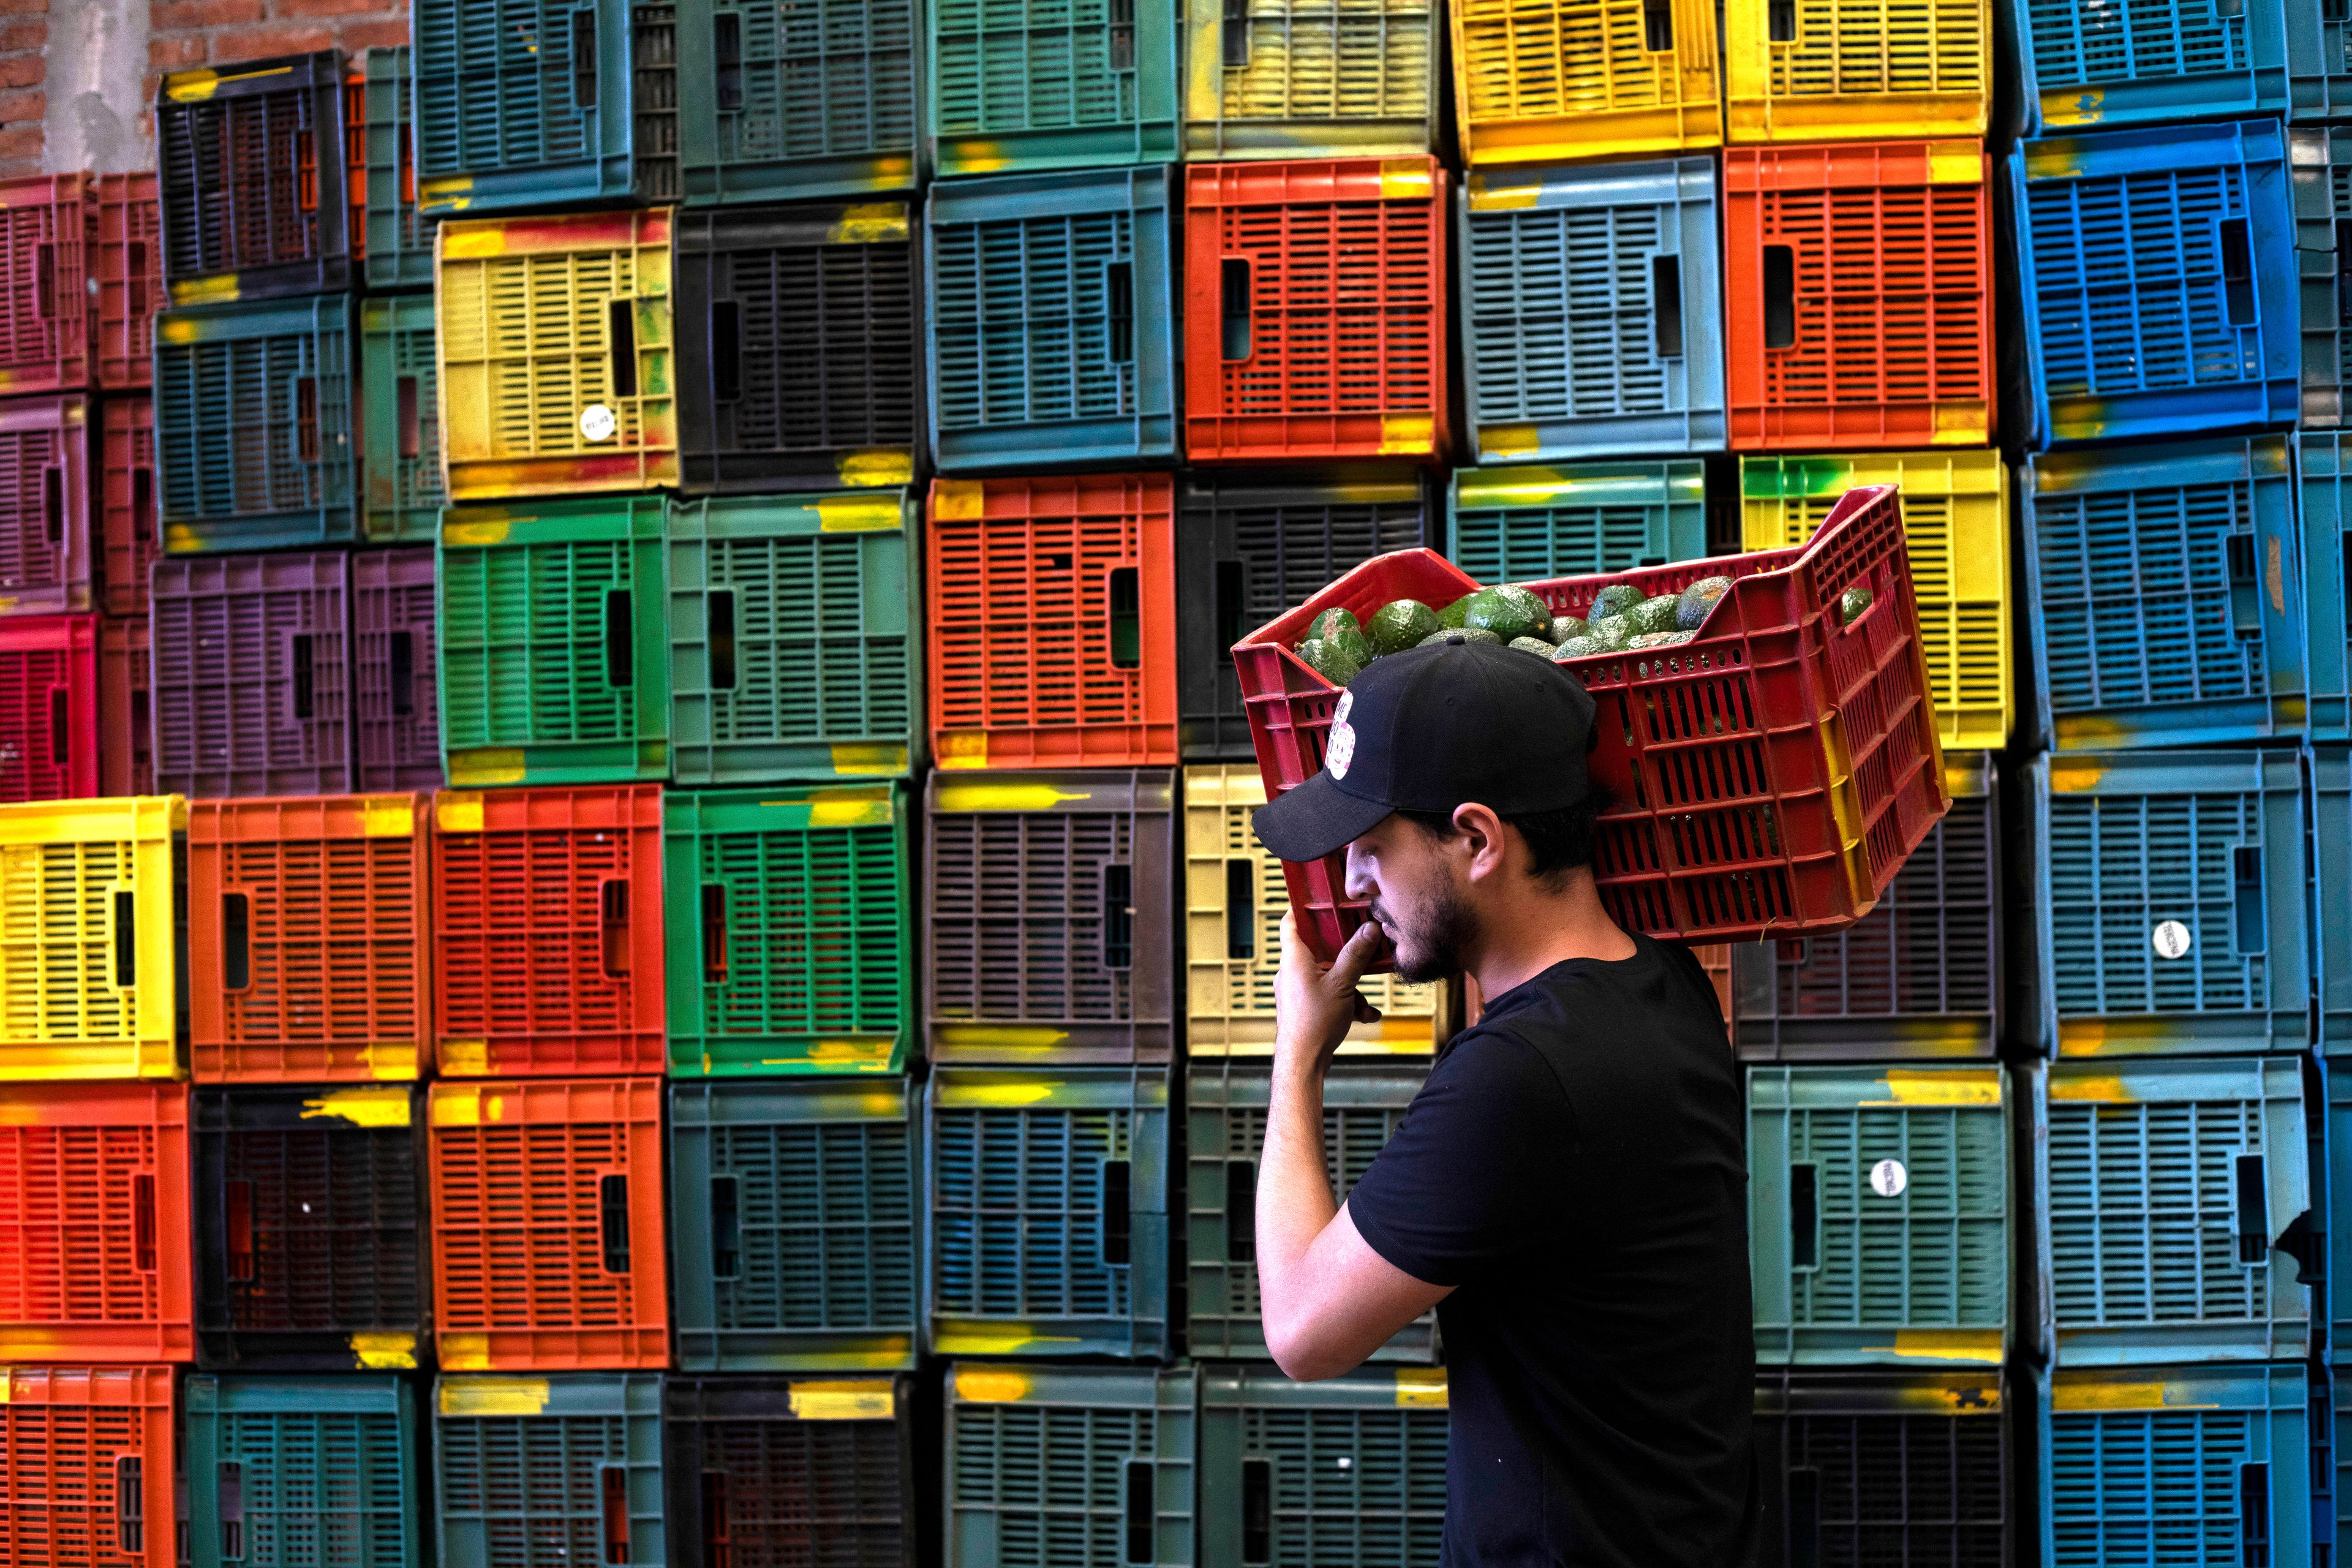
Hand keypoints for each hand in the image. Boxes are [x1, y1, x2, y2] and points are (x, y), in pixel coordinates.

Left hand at [1273, 913, 1383, 1080]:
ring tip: (1365, 1003)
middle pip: (1318, 947)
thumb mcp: (1342, 984)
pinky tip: (1364, 1015)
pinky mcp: (1305, 1005)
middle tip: (1362, 946)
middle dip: (1345, 953)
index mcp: (1294, 958)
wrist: (1303, 1062)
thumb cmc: (1313, 1024)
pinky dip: (1346, 1001)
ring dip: (1351, 985)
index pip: (1291, 921)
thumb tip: (1369, 929)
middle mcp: (1292, 971)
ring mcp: (1297, 989)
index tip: (1321, 899)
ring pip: (1328, 974)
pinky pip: (1328, 993)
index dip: (1303, 907)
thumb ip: (1356, 955)